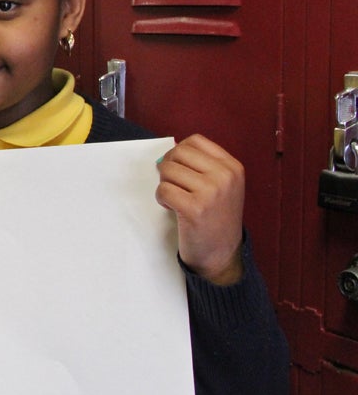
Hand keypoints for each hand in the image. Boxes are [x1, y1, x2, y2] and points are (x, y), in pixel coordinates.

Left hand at [156, 134, 244, 284]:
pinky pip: (163, 190)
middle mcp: (225, 176)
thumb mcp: (222, 185)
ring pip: (167, 170)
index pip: (194, 141)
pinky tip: (174, 209)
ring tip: (177, 199)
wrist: (221, 253)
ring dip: (165, 185)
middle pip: (178, 153)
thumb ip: (202, 166)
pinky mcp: (195, 208)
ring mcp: (211, 192)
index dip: (178, 153)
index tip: (179, 169)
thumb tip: (168, 153)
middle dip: (168, 168)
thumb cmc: (215, 217)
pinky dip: (162, 199)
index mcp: (232, 167)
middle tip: (174, 185)